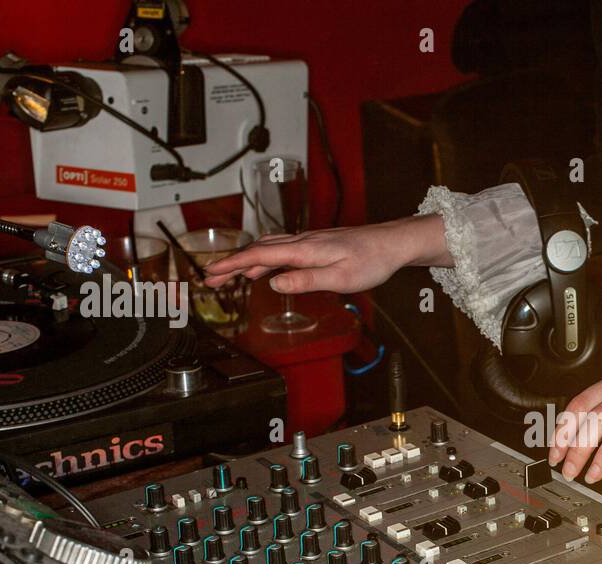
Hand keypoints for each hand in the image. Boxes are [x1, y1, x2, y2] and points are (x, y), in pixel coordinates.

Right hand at [202, 215, 450, 293]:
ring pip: (267, 248)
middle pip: (257, 250)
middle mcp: (302, 242)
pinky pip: (281, 250)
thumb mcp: (340, 278)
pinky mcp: (315, 245)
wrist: (392, 243)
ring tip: (227, 277)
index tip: (210, 273)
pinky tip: (262, 271)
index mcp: (304, 250)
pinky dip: (264, 259)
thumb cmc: (372, 261)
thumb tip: (274, 283)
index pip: (259, 255)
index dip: (232, 264)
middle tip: (209, 279)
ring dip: (245, 262)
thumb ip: (306, 280)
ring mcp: (308, 242)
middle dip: (231, 264)